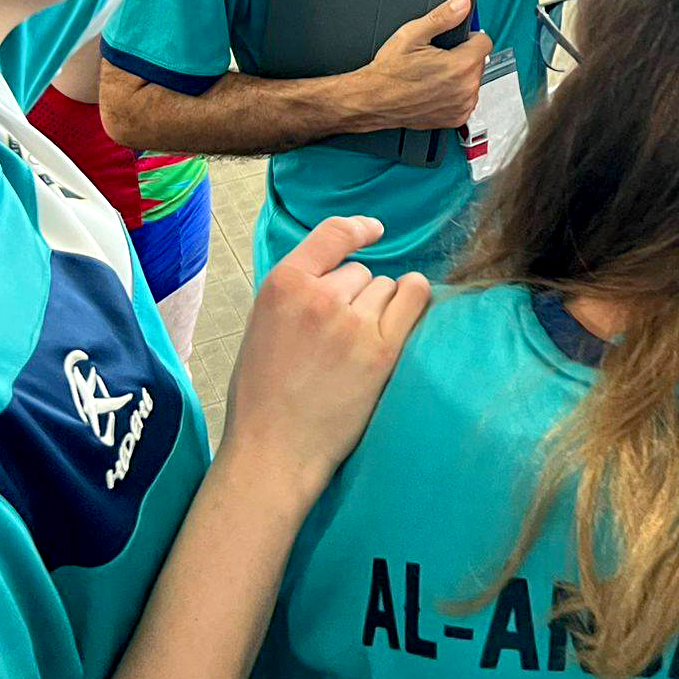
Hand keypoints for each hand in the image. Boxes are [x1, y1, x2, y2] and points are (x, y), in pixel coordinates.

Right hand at [220, 215, 432, 502]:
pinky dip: (415, 299)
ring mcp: (353, 322)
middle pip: (360, 272)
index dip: (356, 229)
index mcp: (282, 285)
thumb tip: (339, 274)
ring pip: (386, 288)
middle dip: (355, 295)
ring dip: (380, 308)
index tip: (373, 231)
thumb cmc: (263, 395)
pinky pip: (414, 298)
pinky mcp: (382, 349)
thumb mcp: (263, 325)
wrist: (274, 449)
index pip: (331, 235)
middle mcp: (319, 297)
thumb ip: (297, 293)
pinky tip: (410, 308)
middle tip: (338, 336)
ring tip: (356, 347)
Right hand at [350, 0, 490, 130]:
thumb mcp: (412, 34)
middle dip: (463, 57)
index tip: (455, 42)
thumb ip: (442, 17)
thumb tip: (462, 4)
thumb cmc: (389, 72)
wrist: (373, 100)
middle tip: (437, 58)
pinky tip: (435, 90)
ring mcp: (462, 106)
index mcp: (460, 65)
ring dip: (460, 77)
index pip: (485, 42)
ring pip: (473, 81)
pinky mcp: (456, 118)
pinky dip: (455, 95)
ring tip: (434, 75)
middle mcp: (466, 88)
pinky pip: (466, 100)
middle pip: (478, 62)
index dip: (468, 38)